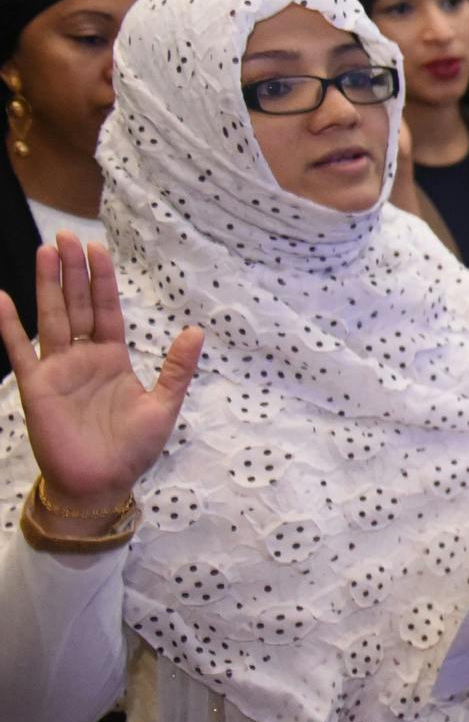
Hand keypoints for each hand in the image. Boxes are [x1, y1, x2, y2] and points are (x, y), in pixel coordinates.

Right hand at [0, 235, 204, 518]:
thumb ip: (177, 368)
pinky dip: (8, 326)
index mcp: (113, 358)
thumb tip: (197, 330)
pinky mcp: (36, 386)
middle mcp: (83, 358)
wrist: (101, 484)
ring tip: (46, 252)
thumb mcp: (163, 405)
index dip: (102, 281)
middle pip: (78, 305)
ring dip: (48, 286)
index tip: (97, 250)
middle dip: (73, 272)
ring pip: (52, 318)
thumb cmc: (131, 449)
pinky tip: (1, 299)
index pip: (107, 310)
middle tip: (66, 237)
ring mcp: (58, 369)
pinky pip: (18, 350)